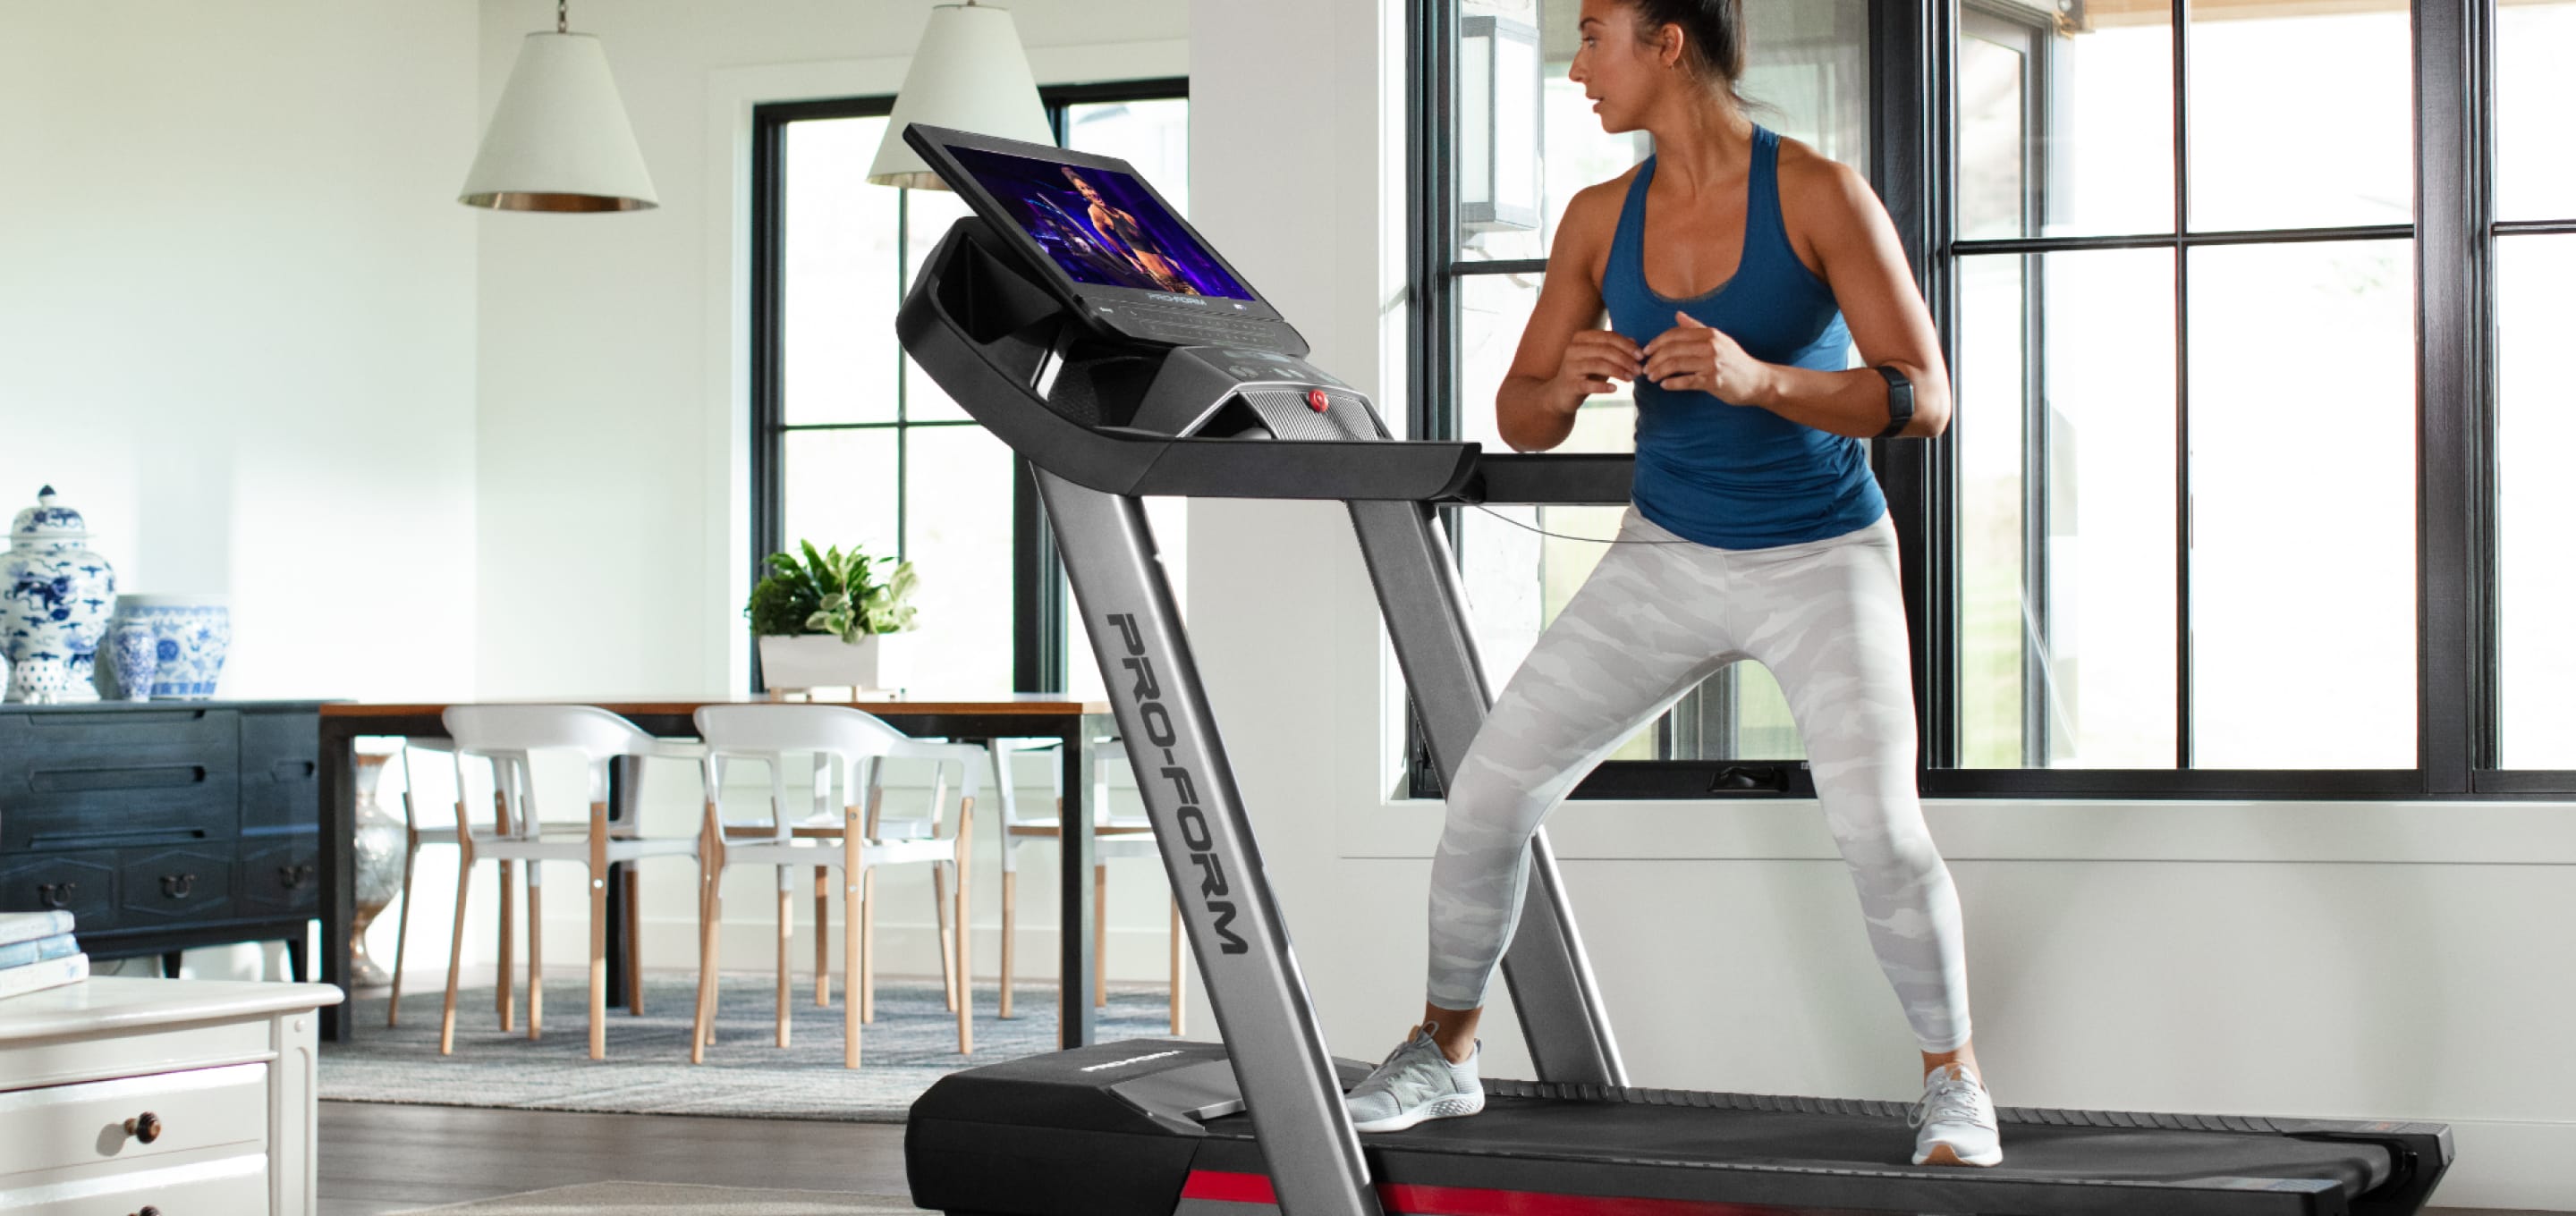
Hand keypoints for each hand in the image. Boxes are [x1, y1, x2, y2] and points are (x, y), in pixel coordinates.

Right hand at [1549, 329, 1642, 408]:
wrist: (1561, 394)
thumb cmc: (1585, 373)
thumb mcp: (1601, 358)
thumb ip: (1615, 349)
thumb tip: (1635, 341)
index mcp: (1581, 338)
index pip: (1609, 337)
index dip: (1627, 345)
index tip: (1641, 356)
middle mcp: (1573, 349)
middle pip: (1605, 350)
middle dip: (1625, 359)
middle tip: (1639, 370)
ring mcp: (1570, 366)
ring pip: (1598, 364)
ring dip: (1618, 371)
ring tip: (1631, 378)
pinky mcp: (1570, 384)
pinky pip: (1589, 384)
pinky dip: (1604, 386)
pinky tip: (1615, 389)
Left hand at [1642, 312, 1769, 401]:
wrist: (1757, 381)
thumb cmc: (1735, 361)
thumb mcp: (1719, 340)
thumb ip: (1697, 327)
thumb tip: (1678, 315)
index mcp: (1709, 334)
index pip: (1675, 334)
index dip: (1656, 342)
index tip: (1646, 351)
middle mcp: (1710, 346)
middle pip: (1672, 349)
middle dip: (1654, 359)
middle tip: (1645, 367)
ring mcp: (1712, 363)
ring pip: (1675, 364)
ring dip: (1659, 371)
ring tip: (1652, 377)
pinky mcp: (1713, 381)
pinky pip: (1686, 382)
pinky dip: (1672, 384)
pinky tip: (1665, 385)